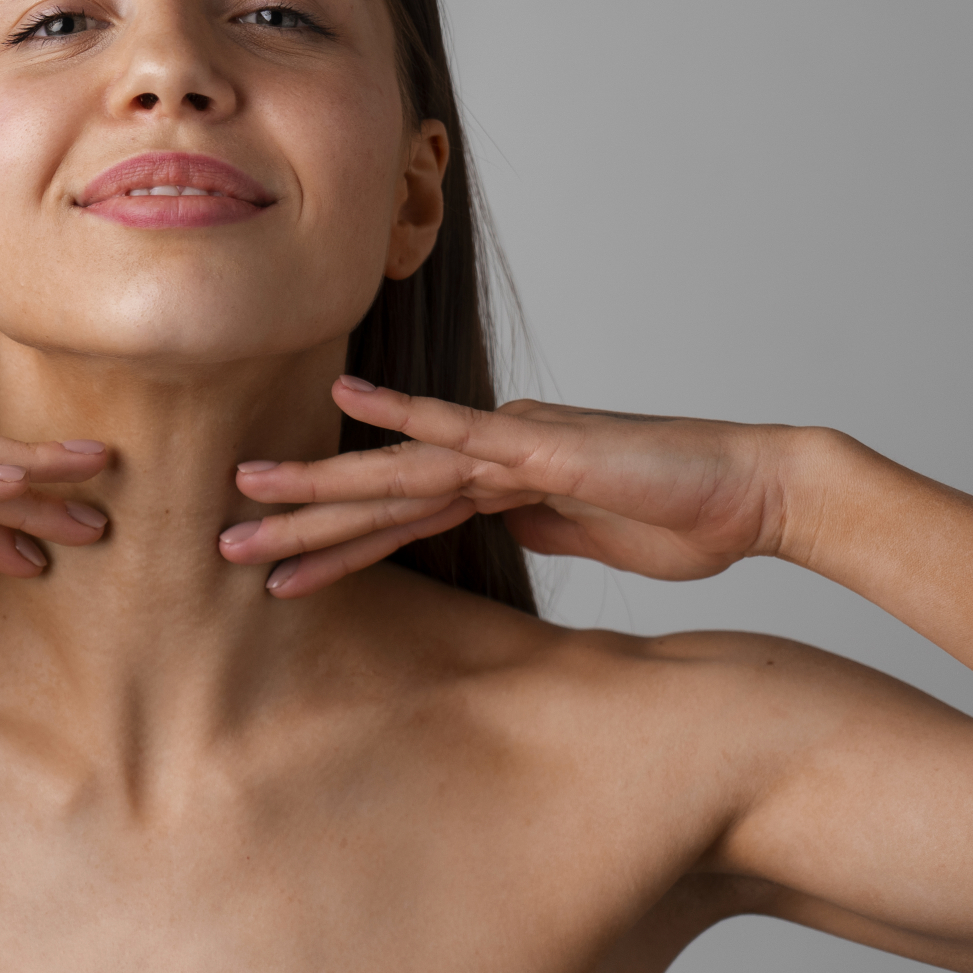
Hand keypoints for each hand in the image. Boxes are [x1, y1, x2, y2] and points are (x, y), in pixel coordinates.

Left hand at [219, 375, 802, 597]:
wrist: (754, 491)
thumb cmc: (689, 518)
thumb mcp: (597, 541)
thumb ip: (544, 528)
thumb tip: (508, 528)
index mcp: (501, 483)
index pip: (398, 519)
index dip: (334, 545)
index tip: (274, 571)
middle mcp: (491, 455)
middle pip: (376, 494)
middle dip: (297, 521)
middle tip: (218, 544)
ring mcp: (509, 445)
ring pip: (394, 473)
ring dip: (318, 493)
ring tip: (245, 505)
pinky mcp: (537, 445)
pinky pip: (456, 431)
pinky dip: (400, 417)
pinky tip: (343, 401)